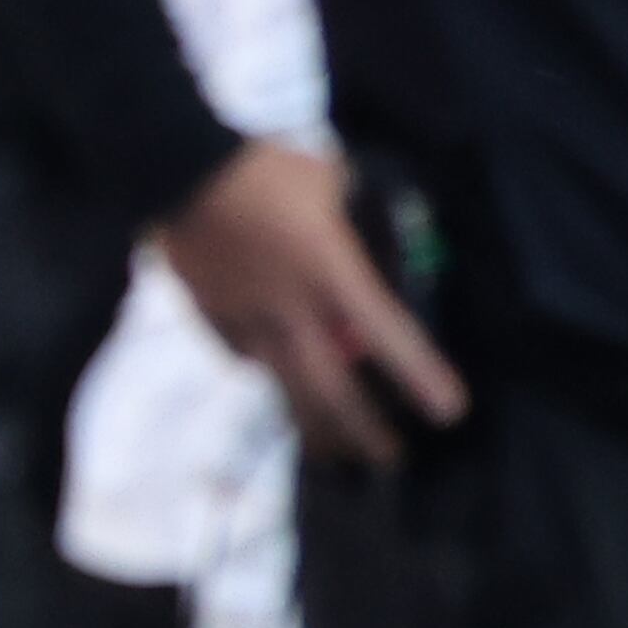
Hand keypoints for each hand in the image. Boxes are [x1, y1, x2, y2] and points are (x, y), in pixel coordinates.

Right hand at [160, 140, 465, 467]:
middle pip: (333, 391)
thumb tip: (366, 232)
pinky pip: (249, 361)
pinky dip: (271, 375)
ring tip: (336, 455)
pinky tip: (283, 385)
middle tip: (393, 459)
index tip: (449, 413)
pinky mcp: (214, 323)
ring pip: (287, 391)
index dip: (421, 377)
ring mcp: (248, 322)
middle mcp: (292, 310)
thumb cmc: (266, 168)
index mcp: (332, 273)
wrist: (179, 169)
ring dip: (316, 427)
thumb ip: (355, 216)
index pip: (388, 336)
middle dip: (365, 432)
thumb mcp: (333, 182)